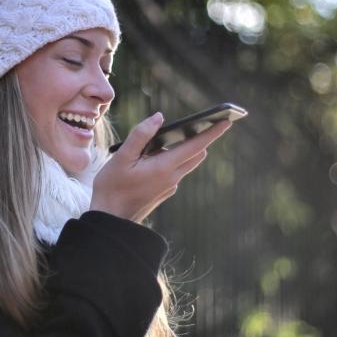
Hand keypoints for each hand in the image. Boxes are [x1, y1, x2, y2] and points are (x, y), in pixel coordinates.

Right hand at [90, 113, 230, 222]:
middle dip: (201, 138)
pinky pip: (174, 172)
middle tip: (200, 122)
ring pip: (185, 164)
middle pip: (196, 155)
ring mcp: (169, 187)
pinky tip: (150, 158)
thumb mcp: (121, 157)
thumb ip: (141, 135)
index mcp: (164, 168)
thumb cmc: (112, 187)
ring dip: (184, 150)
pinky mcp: (163, 193)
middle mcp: (172, 178)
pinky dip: (171, 161)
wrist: (110, 219)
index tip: (227, 121)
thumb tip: (159, 117)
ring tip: (167, 138)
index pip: (196, 146)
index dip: (212, 132)